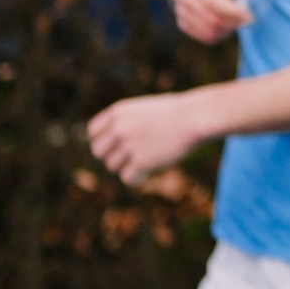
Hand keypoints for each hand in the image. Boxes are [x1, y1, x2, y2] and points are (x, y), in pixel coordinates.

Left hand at [88, 92, 206, 185]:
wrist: (196, 116)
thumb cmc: (177, 112)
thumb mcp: (146, 110)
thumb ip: (127, 123)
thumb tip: (114, 146)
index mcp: (118, 112)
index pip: (93, 132)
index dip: (103, 141)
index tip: (116, 146)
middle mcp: (119, 128)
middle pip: (99, 152)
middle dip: (112, 156)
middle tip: (130, 157)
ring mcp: (129, 145)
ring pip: (112, 166)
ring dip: (127, 166)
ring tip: (147, 160)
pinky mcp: (142, 161)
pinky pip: (128, 178)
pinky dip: (137, 178)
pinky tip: (150, 172)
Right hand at [171, 0, 255, 43]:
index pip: (212, 1)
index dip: (232, 11)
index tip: (249, 15)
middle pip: (211, 19)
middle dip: (233, 22)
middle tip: (247, 18)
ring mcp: (181, 11)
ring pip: (209, 31)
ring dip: (228, 29)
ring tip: (236, 19)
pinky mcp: (183, 23)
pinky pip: (205, 36)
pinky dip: (220, 34)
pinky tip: (226, 24)